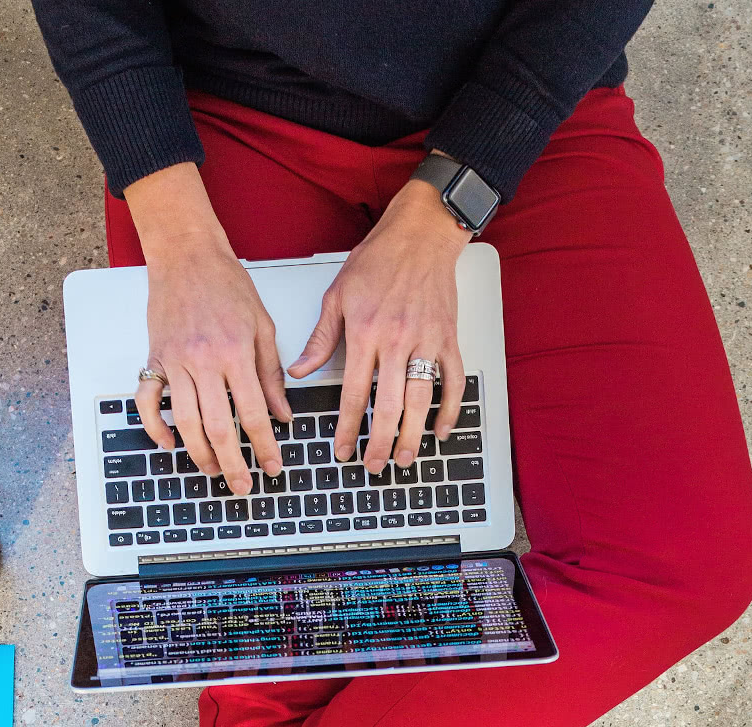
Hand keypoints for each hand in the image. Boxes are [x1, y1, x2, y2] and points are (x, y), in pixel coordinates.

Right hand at [125, 165, 289, 495]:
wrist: (185, 254)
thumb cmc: (226, 284)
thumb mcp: (262, 326)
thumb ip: (271, 373)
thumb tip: (283, 415)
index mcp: (234, 353)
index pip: (252, 413)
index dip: (264, 446)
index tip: (273, 466)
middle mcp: (203, 361)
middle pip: (217, 427)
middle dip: (233, 463)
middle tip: (243, 486)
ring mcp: (174, 362)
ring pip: (184, 422)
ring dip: (199, 454)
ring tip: (214, 471)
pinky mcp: (154, 359)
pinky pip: (147, 402)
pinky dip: (155, 427)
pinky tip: (169, 444)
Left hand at [288, 174, 470, 474]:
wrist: (420, 234)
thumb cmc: (377, 260)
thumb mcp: (337, 295)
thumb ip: (320, 339)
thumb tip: (298, 372)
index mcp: (365, 331)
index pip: (352, 393)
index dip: (346, 427)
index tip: (341, 450)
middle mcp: (396, 339)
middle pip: (388, 405)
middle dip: (379, 442)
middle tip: (373, 466)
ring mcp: (426, 341)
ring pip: (421, 400)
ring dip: (412, 435)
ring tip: (403, 458)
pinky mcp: (448, 339)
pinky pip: (453, 382)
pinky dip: (449, 410)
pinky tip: (440, 431)